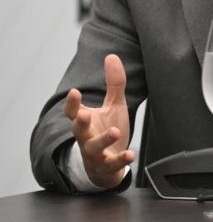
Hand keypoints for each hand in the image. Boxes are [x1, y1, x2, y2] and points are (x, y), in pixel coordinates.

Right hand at [63, 54, 133, 188]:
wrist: (107, 165)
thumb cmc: (108, 130)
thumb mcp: (113, 105)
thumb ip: (114, 83)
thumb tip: (112, 56)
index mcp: (85, 121)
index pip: (72, 112)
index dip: (72, 103)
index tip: (74, 91)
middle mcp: (86, 136)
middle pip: (78, 130)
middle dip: (80, 122)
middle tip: (83, 115)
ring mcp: (95, 153)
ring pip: (93, 147)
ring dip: (103, 139)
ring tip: (114, 131)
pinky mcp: (107, 165)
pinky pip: (113, 163)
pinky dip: (121, 159)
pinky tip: (130, 154)